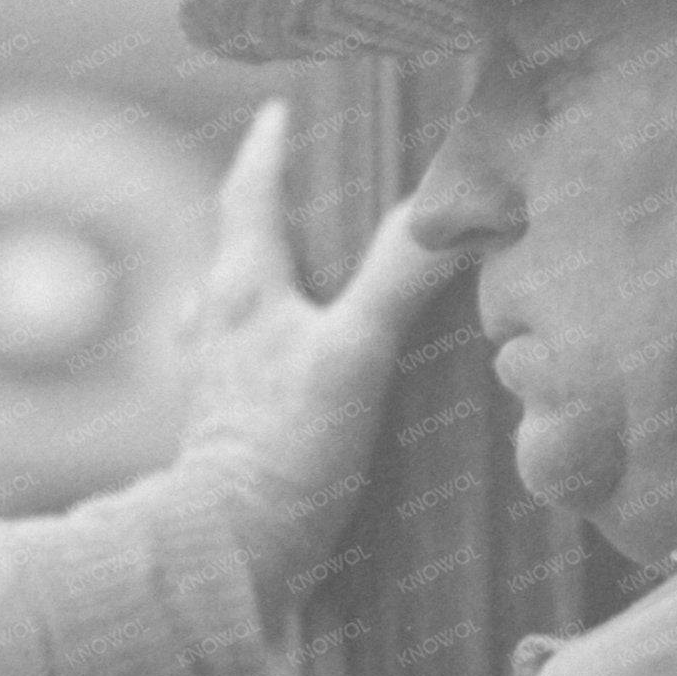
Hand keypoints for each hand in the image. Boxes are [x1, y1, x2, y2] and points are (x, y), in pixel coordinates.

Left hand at [173, 99, 458, 629]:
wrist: (227, 562)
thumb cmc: (284, 453)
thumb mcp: (356, 354)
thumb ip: (400, 279)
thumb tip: (459, 212)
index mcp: (243, 292)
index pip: (248, 197)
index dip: (268, 151)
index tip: (279, 113)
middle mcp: (220, 332)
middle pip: (234, 252)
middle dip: (264, 215)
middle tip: (295, 187)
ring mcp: (218, 389)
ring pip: (227, 317)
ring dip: (255, 291)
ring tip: (285, 282)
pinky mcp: (227, 442)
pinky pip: (240, 381)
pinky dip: (262, 364)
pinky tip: (282, 386)